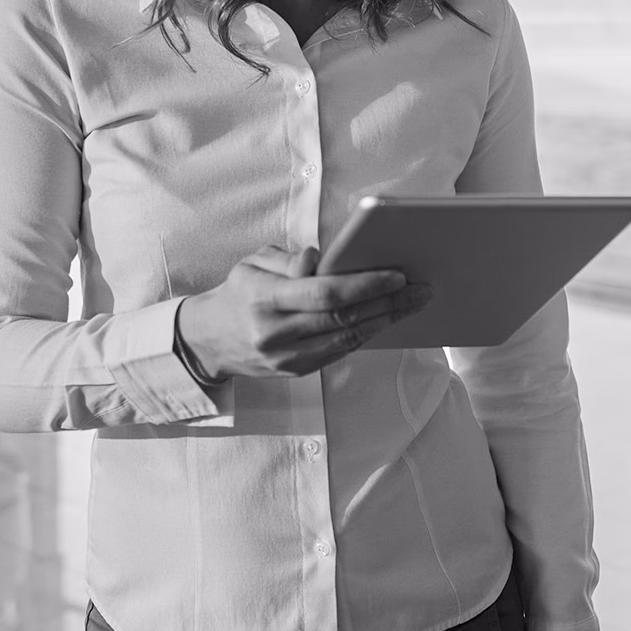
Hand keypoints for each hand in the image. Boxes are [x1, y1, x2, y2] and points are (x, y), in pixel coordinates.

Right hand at [175, 247, 430, 380]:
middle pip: (343, 318)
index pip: (324, 293)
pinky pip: (340, 352)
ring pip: (347, 339)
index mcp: (264, 299)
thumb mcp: (253, 263)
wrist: (209, 340)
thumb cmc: (238, 292)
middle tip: (421, 289)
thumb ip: (290, 259)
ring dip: (386, 320)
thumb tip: (324, 261)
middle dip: (387, 302)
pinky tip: (387, 318)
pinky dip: (367, 334)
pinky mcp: (296, 371)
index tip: (396, 275)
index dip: (364, 285)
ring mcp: (287, 357)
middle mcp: (275, 333)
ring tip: (414, 303)